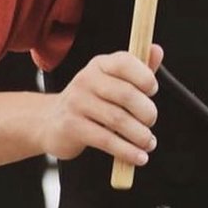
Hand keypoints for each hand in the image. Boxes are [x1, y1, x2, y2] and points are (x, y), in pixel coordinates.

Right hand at [39, 45, 163, 166]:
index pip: (125, 62)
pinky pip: (106, 140)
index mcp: (100, 64)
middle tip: (151, 123)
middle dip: (147, 112)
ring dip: (140, 135)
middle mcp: (86, 79)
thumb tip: (157, 50)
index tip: (153, 91)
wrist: (50, 121)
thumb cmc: (92, 100)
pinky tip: (138, 157)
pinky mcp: (71, 126)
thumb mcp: (113, 81)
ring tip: (148, 143)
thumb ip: (138, 69)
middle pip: (126, 94)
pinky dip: (127, 151)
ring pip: (118, 120)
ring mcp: (77, 102)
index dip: (145, 77)